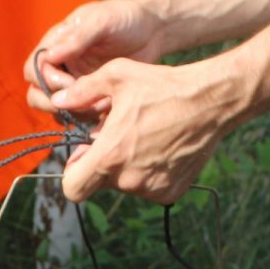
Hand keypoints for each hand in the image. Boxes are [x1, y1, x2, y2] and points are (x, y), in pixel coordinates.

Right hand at [26, 0, 165, 111]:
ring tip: (98, 106)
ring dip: (72, 113)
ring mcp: (74, 82)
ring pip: (56, 108)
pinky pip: (77, 115)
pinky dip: (87, 119)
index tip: (71, 82)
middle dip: (53, 102)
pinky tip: (106, 111)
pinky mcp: (89, 96)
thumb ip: (77, 38)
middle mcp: (60, 65)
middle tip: (79, 103)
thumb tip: (49, 56)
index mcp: (57, 43)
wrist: (152, 31)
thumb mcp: (102, 21)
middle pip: (36, 93)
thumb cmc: (125, 18)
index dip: (47, 80)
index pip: (33, 68)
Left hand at [47, 57, 245, 202]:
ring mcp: (151, 189)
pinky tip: (162, 147)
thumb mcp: (117, 76)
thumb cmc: (162, 86)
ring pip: (126, 185)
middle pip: (100, 183)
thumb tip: (58, 101)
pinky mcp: (171, 192)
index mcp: (110, 157)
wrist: (211, 102)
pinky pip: (149, 188)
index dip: (74, 173)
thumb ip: (82, 91)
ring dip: (127, 166)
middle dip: (103, 163)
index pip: (72, 189)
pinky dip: (150, 172)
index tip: (85, 154)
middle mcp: (129, 180)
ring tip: (145, 136)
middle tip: (120, 137)